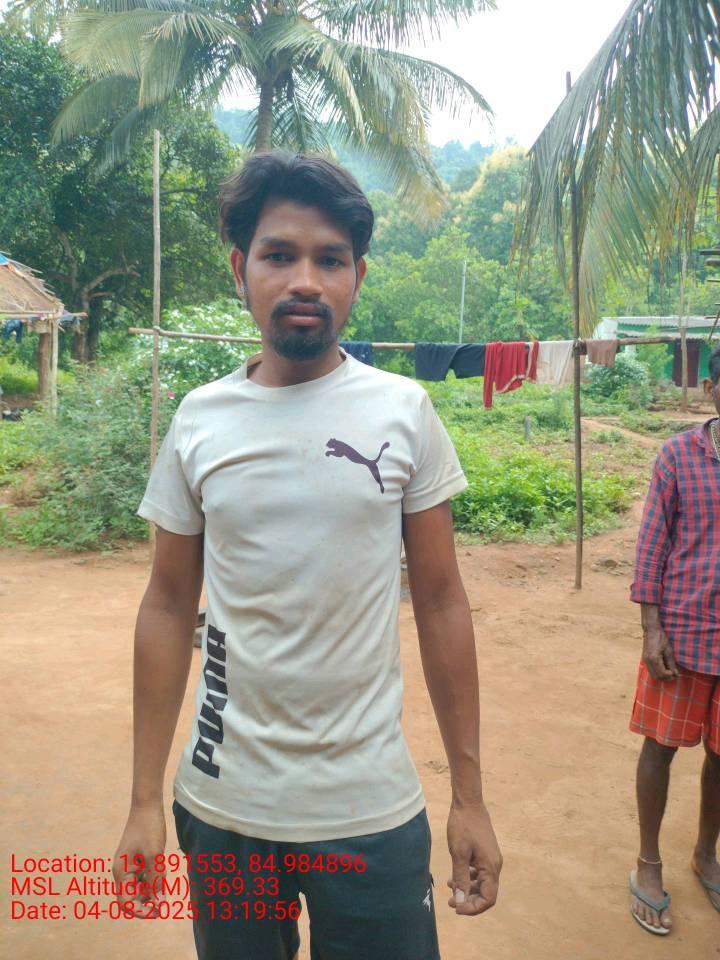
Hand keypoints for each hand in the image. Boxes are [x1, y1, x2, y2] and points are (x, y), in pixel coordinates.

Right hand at [112, 803, 165, 916]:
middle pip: (133, 897)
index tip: (158, 911)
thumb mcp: (155, 855)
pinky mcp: (137, 860)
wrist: (147, 805)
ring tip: (163, 877)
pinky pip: (144, 877)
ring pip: (140, 887)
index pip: (126, 903)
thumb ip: (156, 881)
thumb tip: (159, 905)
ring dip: (152, 888)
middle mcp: (122, 872)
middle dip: (149, 899)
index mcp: (121, 873)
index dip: (141, 911)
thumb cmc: (149, 828)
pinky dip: (153, 878)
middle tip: (164, 893)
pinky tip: (162, 869)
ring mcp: (129, 866)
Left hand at [446, 800, 501, 915]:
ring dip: (468, 889)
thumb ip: (461, 878)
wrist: (468, 803)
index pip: (488, 899)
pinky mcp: (485, 853)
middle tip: (450, 901)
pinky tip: (455, 876)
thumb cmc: (463, 826)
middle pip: (486, 893)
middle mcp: (495, 865)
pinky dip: (469, 878)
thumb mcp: (459, 853)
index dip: (473, 908)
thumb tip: (461, 901)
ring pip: (482, 883)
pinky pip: (480, 872)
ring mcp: (491, 858)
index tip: (456, 907)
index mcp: (491, 867)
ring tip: (450, 888)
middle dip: (469, 900)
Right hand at [642, 624, 677, 680]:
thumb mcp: (668, 650)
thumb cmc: (661, 638)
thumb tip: (675, 673)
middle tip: (673, 675)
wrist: (651, 630)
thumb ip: (671, 663)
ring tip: (669, 673)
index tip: (676, 674)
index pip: (662, 673)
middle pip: (656, 677)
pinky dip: (657, 672)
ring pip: (653, 675)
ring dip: (661, 676)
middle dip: (665, 678)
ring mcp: (645, 660)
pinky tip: (664, 669)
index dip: (670, 676)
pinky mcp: (645, 659)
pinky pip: (651, 670)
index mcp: (654, 659)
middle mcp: (648, 661)